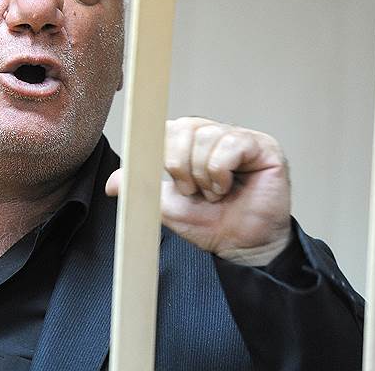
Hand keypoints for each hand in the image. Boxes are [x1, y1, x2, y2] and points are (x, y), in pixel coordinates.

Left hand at [106, 117, 291, 265]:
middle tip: (191, 191)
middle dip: (180, 165)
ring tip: (213, 194)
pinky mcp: (263, 147)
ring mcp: (240, 138)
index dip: (163, 153)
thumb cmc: (210, 224)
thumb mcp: (165, 205)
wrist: (240, 247)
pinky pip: (231, 144)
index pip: (167, 128)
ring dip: (202, 174)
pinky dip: (220, 172)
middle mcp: (215, 134)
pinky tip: (227, 188)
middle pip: (184, 127)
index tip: (170, 182)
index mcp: (191, 143)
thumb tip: (111, 183)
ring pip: (206, 136)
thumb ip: (139, 187)